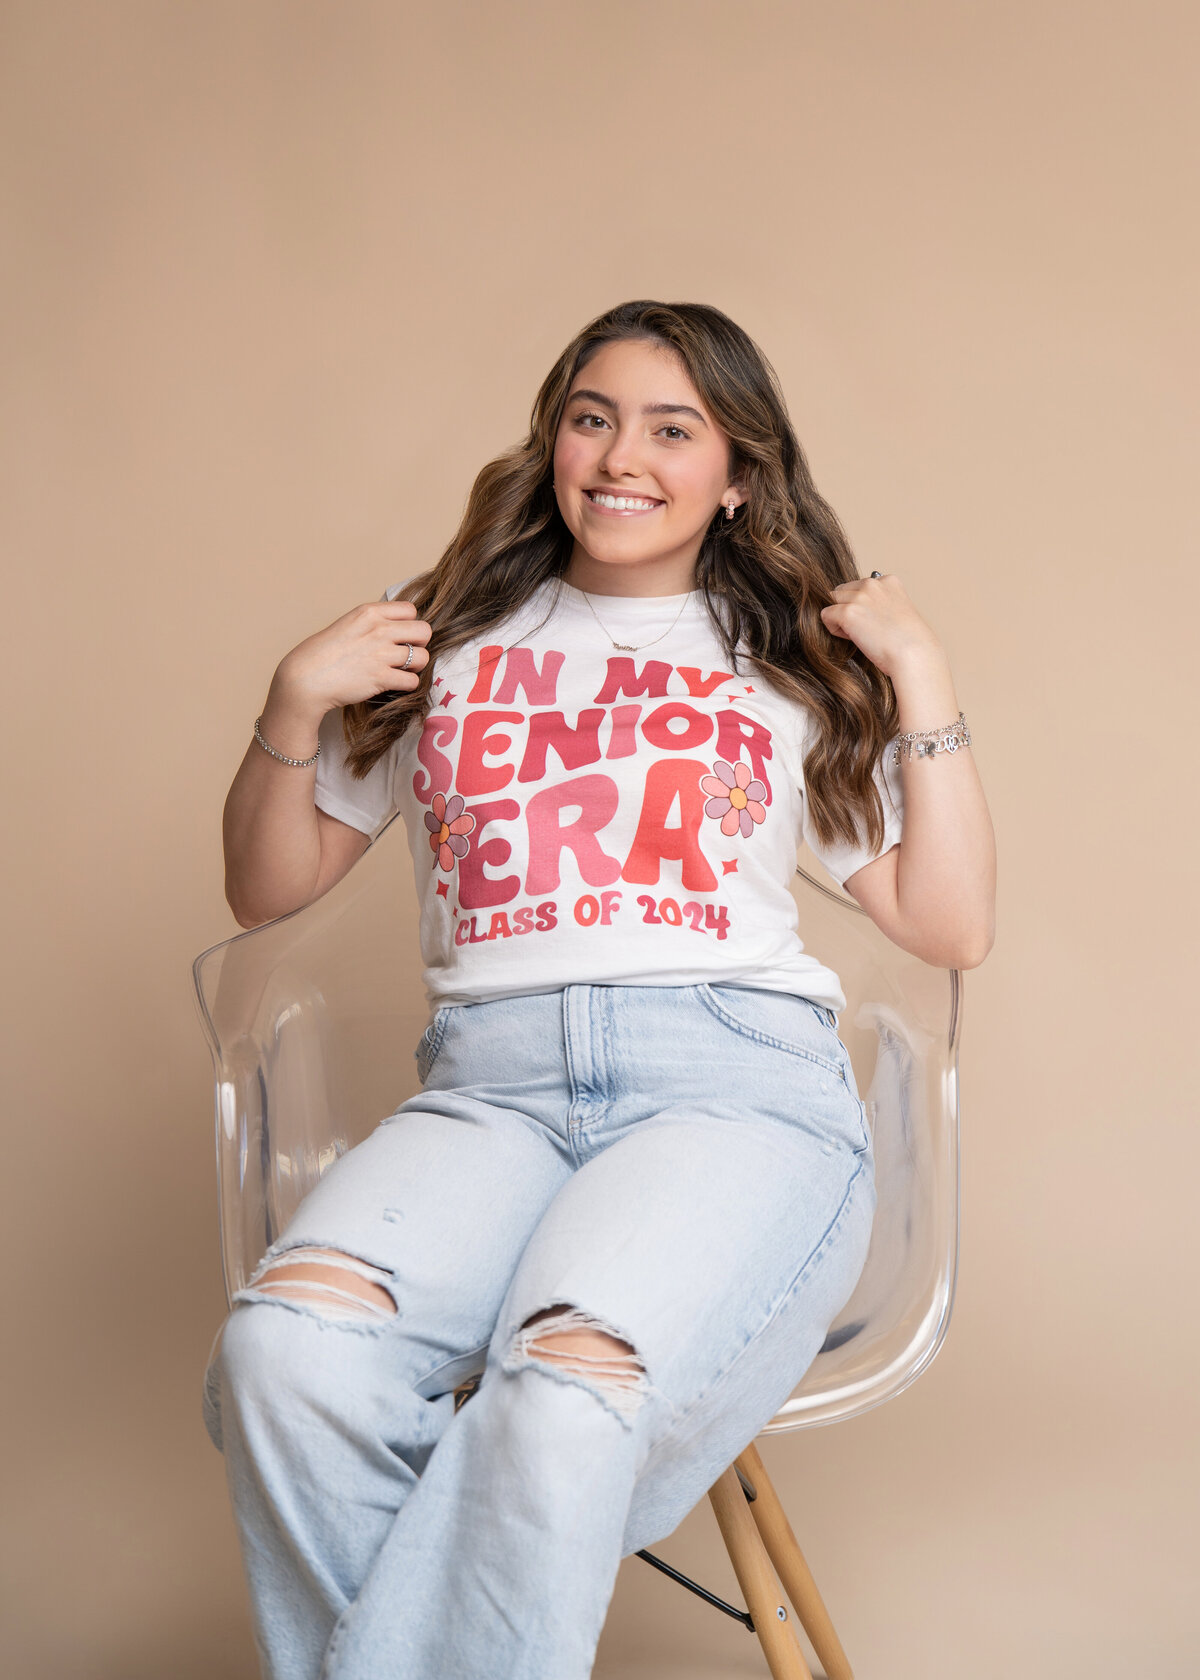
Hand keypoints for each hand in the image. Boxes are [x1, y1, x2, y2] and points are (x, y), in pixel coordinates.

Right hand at [271, 598, 432, 718]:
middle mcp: (378, 630)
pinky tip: (394, 684)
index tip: (400, 636)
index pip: (410, 610)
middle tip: (407, 654)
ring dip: (415, 667)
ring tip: (400, 670)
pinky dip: (407, 685)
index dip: (409, 625)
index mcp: (369, 612)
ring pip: (423, 658)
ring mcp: (381, 654)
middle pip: (424, 631)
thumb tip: (396, 628)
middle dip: (420, 644)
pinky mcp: (380, 678)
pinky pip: (412, 681)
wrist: (305, 678)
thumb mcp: (348, 624)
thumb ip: (372, 623)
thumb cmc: (323, 654)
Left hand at [819, 573, 942, 678]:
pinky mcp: (848, 613)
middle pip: (842, 591)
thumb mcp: (899, 612)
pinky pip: (826, 616)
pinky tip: (854, 639)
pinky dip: (834, 629)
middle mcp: (873, 584)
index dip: (862, 606)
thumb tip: (859, 608)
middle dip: (848, 608)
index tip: (876, 622)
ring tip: (860, 634)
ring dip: (840, 618)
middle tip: (866, 630)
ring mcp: (860, 597)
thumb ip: (880, 603)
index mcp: (889, 581)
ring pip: (833, 602)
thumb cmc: (910, 643)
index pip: (859, 586)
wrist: (914, 656)